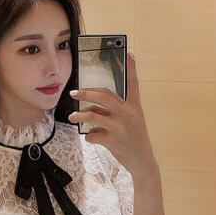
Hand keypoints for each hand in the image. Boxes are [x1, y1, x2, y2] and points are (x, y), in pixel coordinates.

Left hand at [67, 50, 157, 176]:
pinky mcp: (114, 141)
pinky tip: (90, 137)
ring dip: (81, 115)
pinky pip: (94, 135)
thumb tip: (94, 108)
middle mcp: (129, 115)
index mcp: (135, 108)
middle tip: (75, 92)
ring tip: (73, 116)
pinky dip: (89, 136)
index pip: (133, 84)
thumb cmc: (134, 141)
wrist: (142, 162)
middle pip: (105, 96)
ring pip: (95, 115)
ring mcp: (121, 128)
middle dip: (87, 93)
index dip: (131, 68)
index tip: (130, 53)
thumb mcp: (132, 122)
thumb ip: (116, 112)